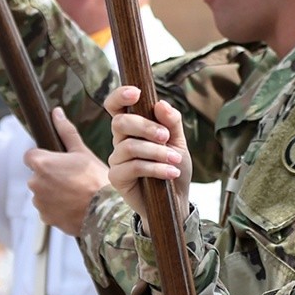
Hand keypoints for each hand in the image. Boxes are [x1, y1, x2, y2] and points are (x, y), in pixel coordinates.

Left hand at [24, 110, 109, 236]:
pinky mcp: (45, 217)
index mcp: (41, 163)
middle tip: (72, 178)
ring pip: (42, 193)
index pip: (30, 156)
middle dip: (50, 176)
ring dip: (53, 192)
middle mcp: (35, 182)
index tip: (58, 163)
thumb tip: (56, 112)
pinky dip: (57, 208)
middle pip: (37, 175)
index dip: (44, 158)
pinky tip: (73, 205)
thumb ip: (65, 131)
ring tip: (74, 193)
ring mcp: (39, 202)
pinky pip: (47, 209)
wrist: (105, 211)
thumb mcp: (82, 151)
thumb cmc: (96, 179)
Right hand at [103, 85, 188, 225]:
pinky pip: (133, 167)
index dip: (120, 96)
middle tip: (166, 137)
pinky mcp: (117, 177)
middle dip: (146, 127)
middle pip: (121, 122)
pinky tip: (171, 173)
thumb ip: (172, 122)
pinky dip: (155, 168)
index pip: (116, 106)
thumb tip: (161, 103)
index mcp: (132, 127)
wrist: (175, 201)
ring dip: (156, 152)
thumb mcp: (178, 142)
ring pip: (130, 146)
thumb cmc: (173, 167)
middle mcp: (120, 140)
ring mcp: (116, 159)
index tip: (136, 93)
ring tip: (175, 160)